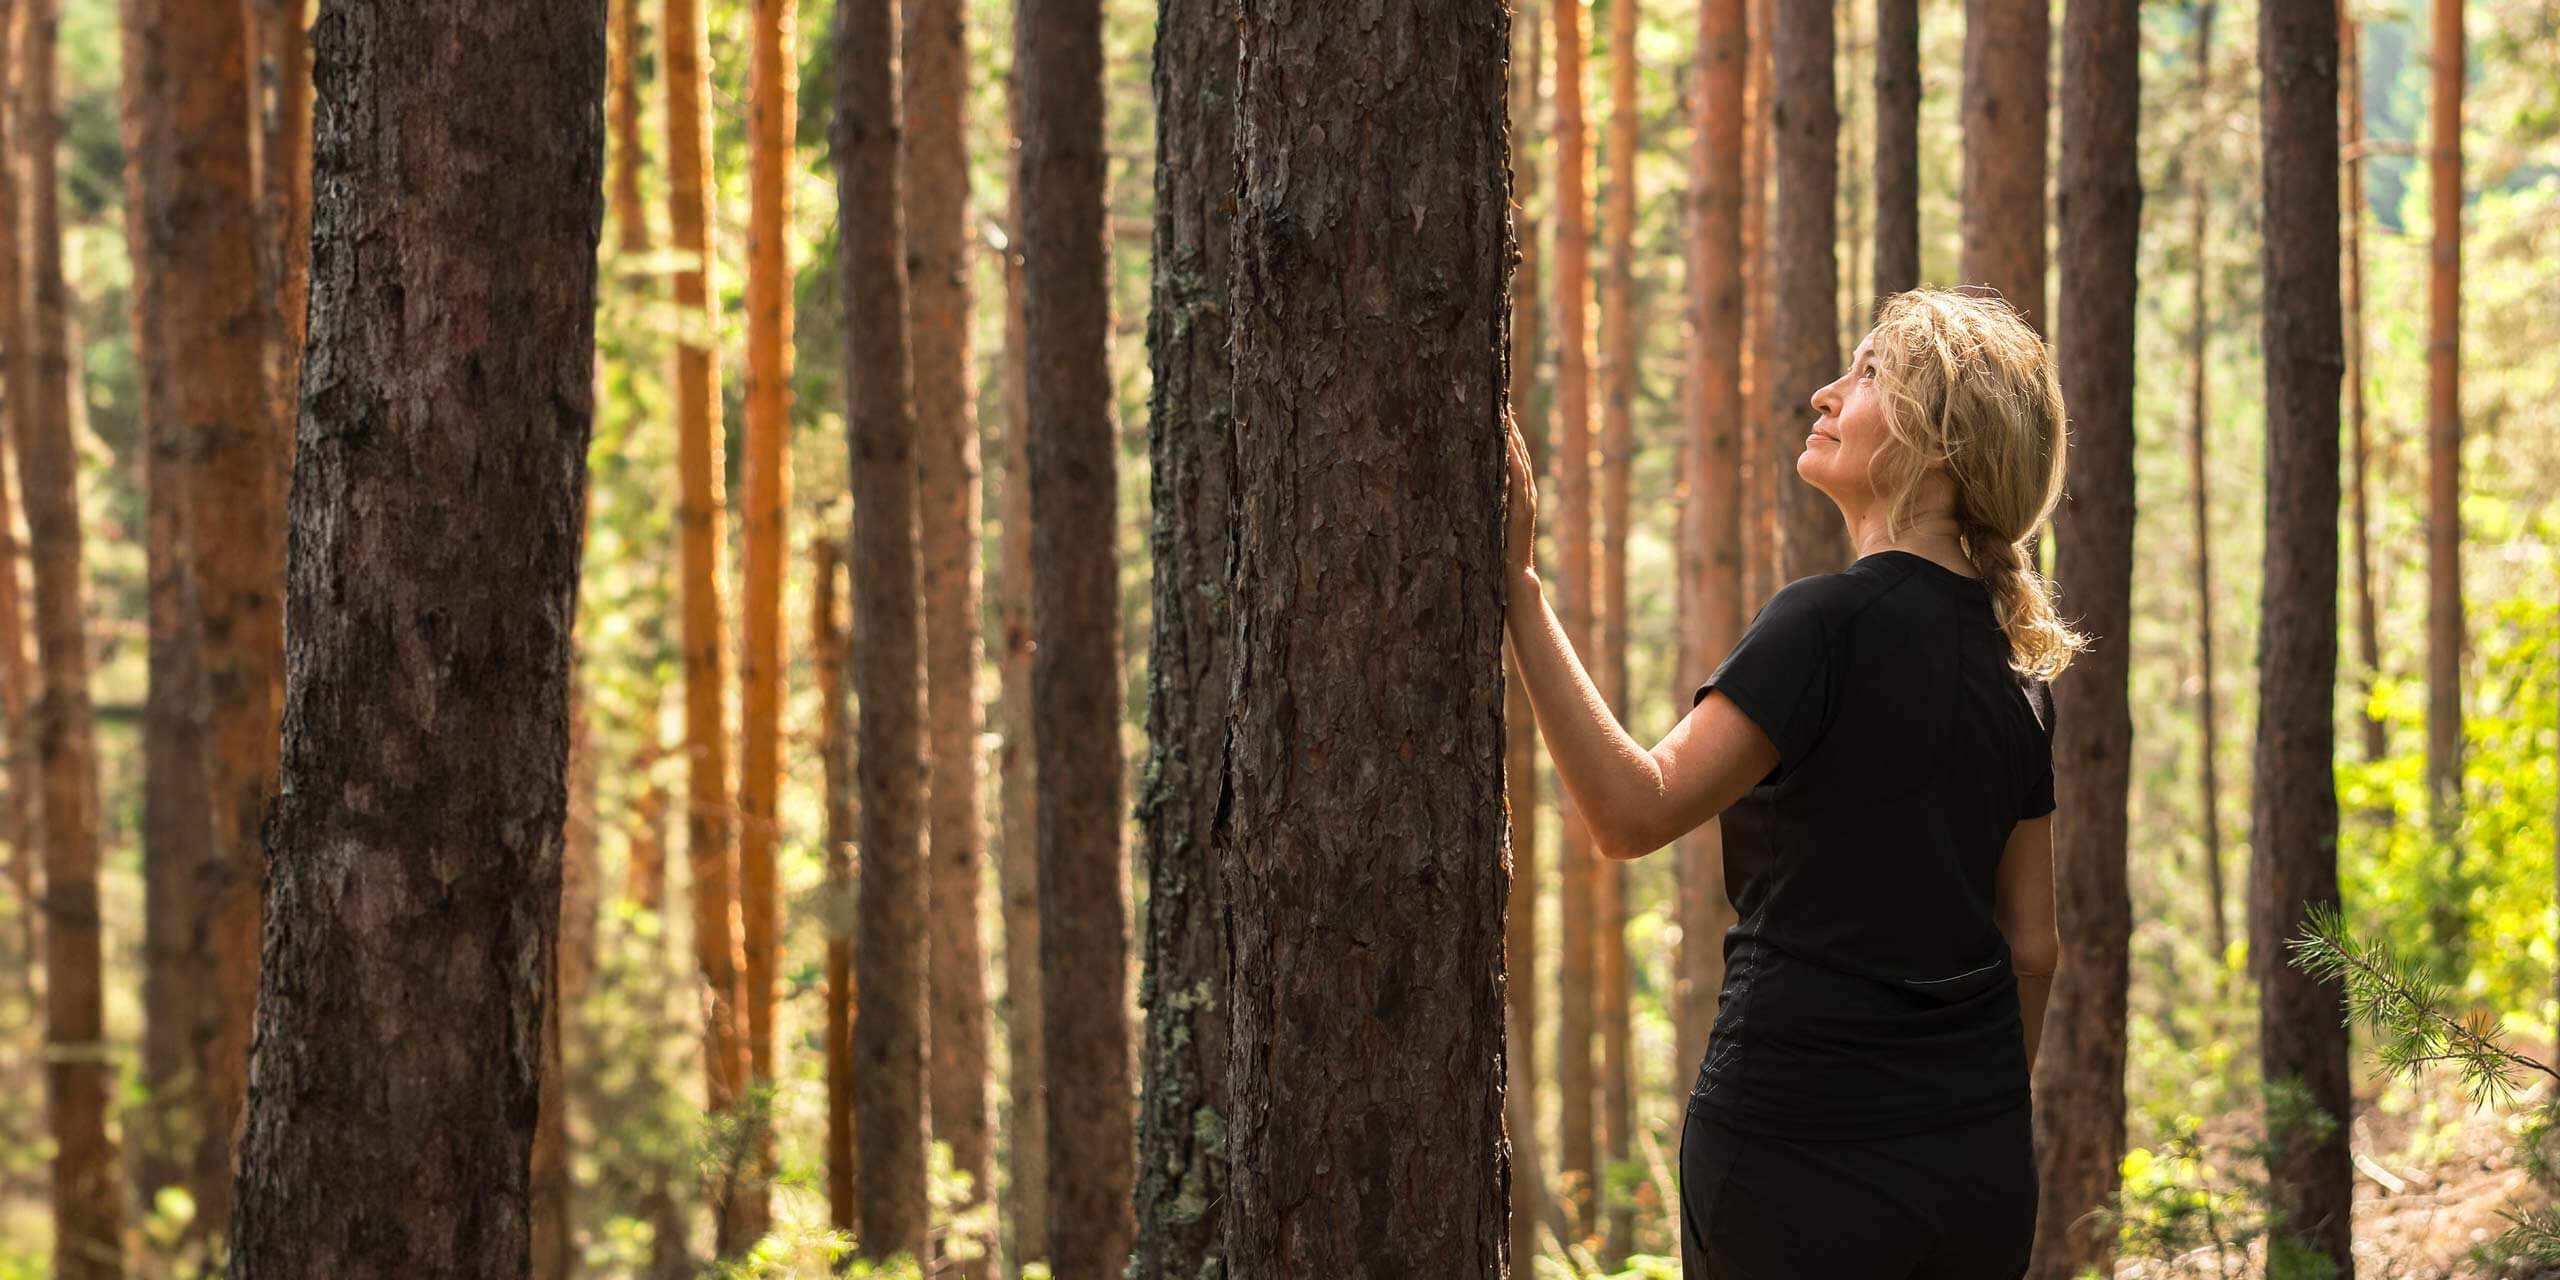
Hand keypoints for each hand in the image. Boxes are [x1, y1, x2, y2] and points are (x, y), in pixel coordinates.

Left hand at [1503, 407, 1536, 578]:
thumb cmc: (1499, 555)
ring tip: (1505, 412)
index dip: (1510, 433)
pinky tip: (1506, 441)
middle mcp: (1526, 494)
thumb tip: (1470, 486)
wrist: (1514, 577)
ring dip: (1513, 436)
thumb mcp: (1492, 522)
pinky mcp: (1521, 510)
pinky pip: (1518, 479)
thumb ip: (1488, 504)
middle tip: (1502, 400)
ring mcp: (1525, 501)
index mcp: (1520, 495)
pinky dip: (1513, 459)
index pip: (1515, 457)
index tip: (1500, 409)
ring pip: (1520, 461)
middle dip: (1512, 427)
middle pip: (1520, 453)